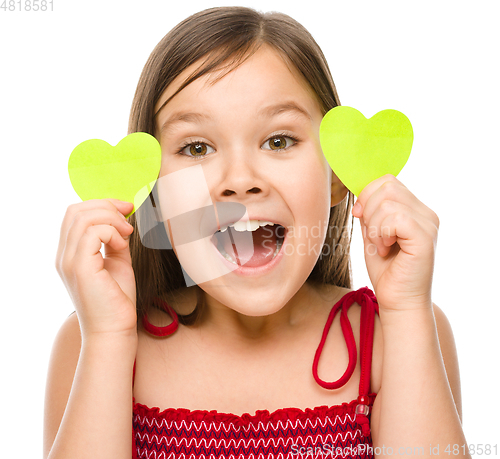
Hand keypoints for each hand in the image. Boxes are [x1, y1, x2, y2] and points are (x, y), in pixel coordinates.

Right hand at [56, 199, 136, 338]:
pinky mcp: (80, 268)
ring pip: (83, 218)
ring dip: (111, 219)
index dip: (101, 205)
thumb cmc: (117, 300)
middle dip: (106, 206)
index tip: (126, 209)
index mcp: (70, 254)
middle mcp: (64, 256)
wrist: (115, 330)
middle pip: (75, 211)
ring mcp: (69, 261)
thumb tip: (122, 219)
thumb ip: (115, 241)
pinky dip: (112, 232)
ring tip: (127, 234)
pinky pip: (92, 233)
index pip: (74, 214)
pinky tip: (122, 245)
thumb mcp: (118, 262)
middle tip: (128, 216)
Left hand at [351, 174, 439, 311]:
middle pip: (386, 186)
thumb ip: (370, 212)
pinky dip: (381, 233)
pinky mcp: (425, 237)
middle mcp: (426, 213)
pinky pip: (395, 217)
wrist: (398, 301)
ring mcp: (428, 224)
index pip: (387, 181)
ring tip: (381, 246)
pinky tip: (386, 249)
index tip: (360, 217)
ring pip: (387, 201)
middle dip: (368, 210)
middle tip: (373, 236)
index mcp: (415, 210)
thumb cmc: (386, 271)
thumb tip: (360, 193)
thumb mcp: (372, 234)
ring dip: (374, 226)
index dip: (367, 195)